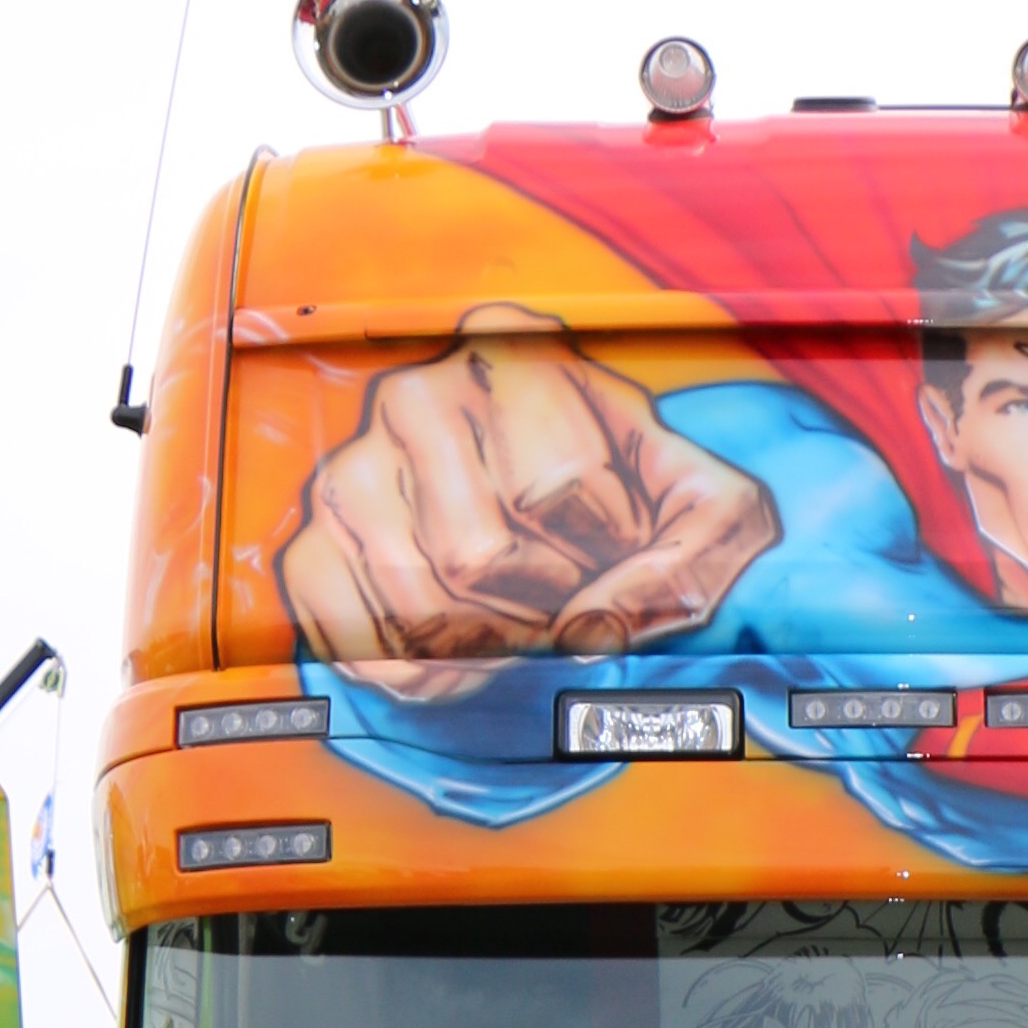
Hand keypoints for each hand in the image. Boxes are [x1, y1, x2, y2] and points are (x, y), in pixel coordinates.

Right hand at [280, 307, 779, 703]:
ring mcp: (353, 471)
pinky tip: (462, 652)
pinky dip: (419, 675)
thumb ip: (690, 563)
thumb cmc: (645, 516)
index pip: (557, 488)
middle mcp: (417, 394)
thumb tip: (593, 628)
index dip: (605, 550)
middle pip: (476, 556)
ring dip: (488, 648)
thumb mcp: (714, 519)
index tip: (617, 546)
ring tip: (519, 618)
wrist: (576, 547)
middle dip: (541, 607)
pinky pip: (350, 638)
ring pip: (415, 608)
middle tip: (566, 595)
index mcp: (515, 351)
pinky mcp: (312, 547)